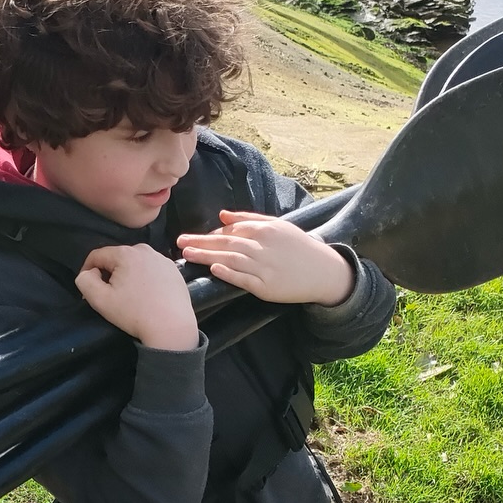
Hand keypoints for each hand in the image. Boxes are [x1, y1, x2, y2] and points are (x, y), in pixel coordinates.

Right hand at [74, 243, 200, 349]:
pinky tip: (147, 296)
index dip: (88, 270)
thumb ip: (85, 281)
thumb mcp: (100, 300)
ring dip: (128, 276)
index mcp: (125, 253)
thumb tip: (89, 272)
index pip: (97, 255)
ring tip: (130, 297)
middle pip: (117, 258)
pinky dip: (145, 279)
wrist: (171, 327)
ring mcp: (162, 259)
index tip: (89, 288)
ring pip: (135, 264)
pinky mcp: (174, 270)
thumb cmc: (134, 313)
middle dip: (110, 273)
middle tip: (111, 295)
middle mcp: (145, 250)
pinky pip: (151, 270)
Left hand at [177, 211, 354, 305]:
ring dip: (207, 256)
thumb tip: (222, 216)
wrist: (323, 272)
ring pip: (230, 259)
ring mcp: (264, 267)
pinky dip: (228, 273)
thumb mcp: (278, 226)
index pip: (232, 231)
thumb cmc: (299, 248)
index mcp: (266, 230)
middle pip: (226, 243)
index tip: (194, 238)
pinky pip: (243, 279)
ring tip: (187, 254)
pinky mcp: (266, 287)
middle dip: (200, 242)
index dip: (211, 235)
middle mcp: (263, 246)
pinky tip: (213, 269)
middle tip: (179, 242)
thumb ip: (249, 219)